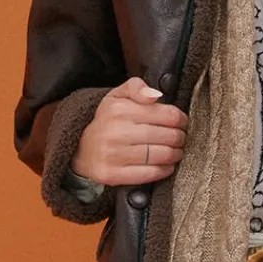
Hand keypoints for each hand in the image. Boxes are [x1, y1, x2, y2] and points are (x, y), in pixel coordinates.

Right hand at [70, 74, 188, 186]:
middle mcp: (116, 131)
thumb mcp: (117, 96)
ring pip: (161, 155)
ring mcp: (113, 155)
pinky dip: (164, 170)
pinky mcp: (112, 174)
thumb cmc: (106, 122)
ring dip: (175, 154)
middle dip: (180, 138)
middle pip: (167, 136)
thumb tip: (156, 95)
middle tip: (181, 138)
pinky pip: (149, 174)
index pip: (167, 114)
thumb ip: (136, 87)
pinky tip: (167, 165)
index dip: (180, 119)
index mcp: (120, 110)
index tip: (182, 122)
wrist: (81, 148)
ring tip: (176, 151)